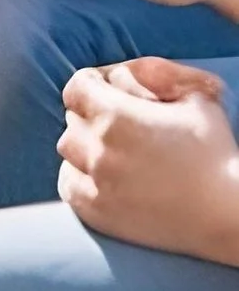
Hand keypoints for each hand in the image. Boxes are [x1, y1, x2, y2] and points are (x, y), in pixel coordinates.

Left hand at [58, 55, 238, 265]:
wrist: (223, 212)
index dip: (91, 84)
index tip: (104, 88)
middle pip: (72, 119)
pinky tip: (100, 175)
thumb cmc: (215, 153)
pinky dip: (78, 176)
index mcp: (116, 115)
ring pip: (67, 151)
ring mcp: (95, 183)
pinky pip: (68, 186)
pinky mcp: (97, 213)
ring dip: (83, 144)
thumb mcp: (194, 99)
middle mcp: (98, 148)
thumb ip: (156, 78)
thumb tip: (124, 77)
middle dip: (90, 113)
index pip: (77, 87)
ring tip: (108, 147)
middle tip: (115, 119)